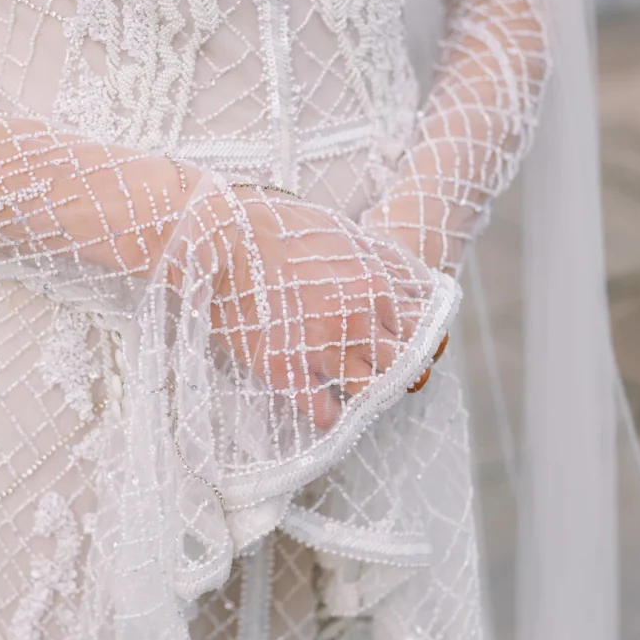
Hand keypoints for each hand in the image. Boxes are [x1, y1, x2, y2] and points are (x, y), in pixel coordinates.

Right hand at [196, 186, 443, 431]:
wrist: (220, 236)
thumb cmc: (277, 226)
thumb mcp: (345, 232)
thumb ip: (381, 260)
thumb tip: (407, 281)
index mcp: (376, 287)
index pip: (418, 331)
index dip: (408, 341)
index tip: (393, 345)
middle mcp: (359, 322)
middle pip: (402, 366)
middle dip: (394, 371)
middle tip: (375, 370)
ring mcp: (324, 348)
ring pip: (369, 393)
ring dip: (363, 395)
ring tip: (348, 388)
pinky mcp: (287, 370)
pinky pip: (323, 412)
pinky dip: (326, 414)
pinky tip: (320, 405)